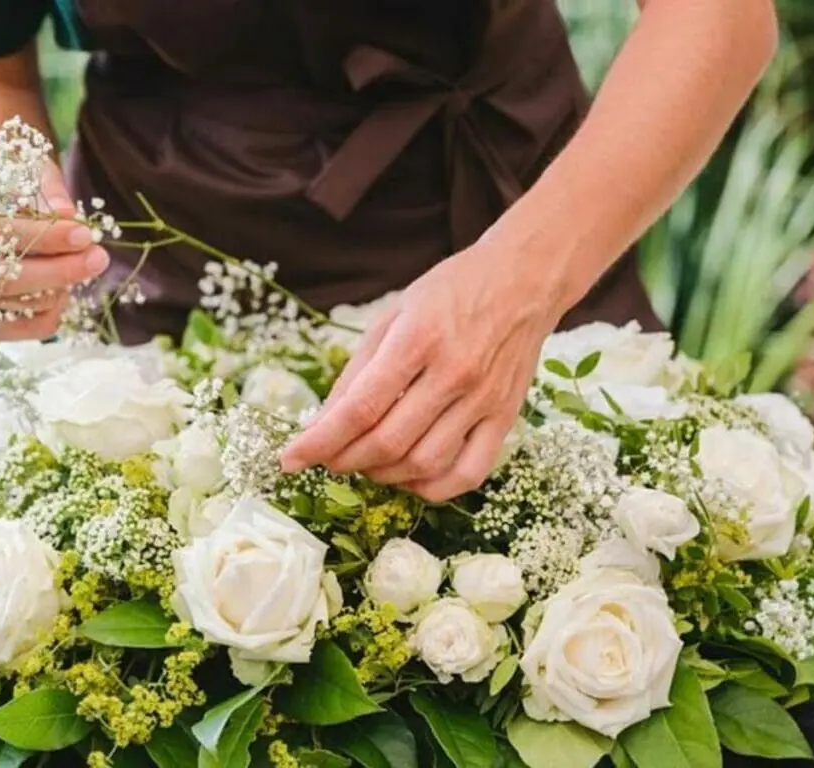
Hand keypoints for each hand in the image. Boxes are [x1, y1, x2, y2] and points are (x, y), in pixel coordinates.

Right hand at [0, 164, 109, 339]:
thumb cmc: (10, 197)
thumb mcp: (28, 176)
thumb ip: (47, 189)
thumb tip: (67, 212)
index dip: (45, 236)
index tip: (84, 234)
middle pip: (7, 277)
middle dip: (61, 270)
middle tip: (98, 257)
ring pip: (25, 303)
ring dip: (61, 286)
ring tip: (72, 265)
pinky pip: (34, 326)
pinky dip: (57, 310)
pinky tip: (59, 289)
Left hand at [281, 243, 559, 500]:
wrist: (523, 279)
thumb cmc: (450, 291)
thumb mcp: (392, 314)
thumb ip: (357, 371)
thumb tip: (322, 424)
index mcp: (418, 339)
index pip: (360, 407)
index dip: (319, 441)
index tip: (290, 459)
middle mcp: (454, 373)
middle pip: (388, 441)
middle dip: (345, 460)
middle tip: (328, 459)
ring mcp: (484, 400)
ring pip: (423, 464)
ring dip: (383, 475)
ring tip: (365, 463)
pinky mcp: (506, 418)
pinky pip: (468, 473)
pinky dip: (431, 488)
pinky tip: (409, 476)